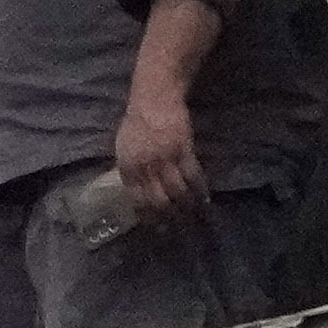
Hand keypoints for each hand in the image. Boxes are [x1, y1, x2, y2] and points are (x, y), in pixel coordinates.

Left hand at [115, 80, 207, 233]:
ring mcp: (164, 159)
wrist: (154, 100)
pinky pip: (192, 175)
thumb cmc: (137, 123)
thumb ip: (130, 170)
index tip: (154, 226)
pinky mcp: (183, 150)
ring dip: (186, 206)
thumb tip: (136, 190)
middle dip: (167, 217)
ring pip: (176, 191)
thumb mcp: (123, 149)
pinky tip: (204, 198)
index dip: (147, 215)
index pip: (137, 199)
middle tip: (175, 228)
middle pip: (157, 200)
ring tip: (192, 216)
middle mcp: (145, 167)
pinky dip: (199, 189)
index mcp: (127, 168)